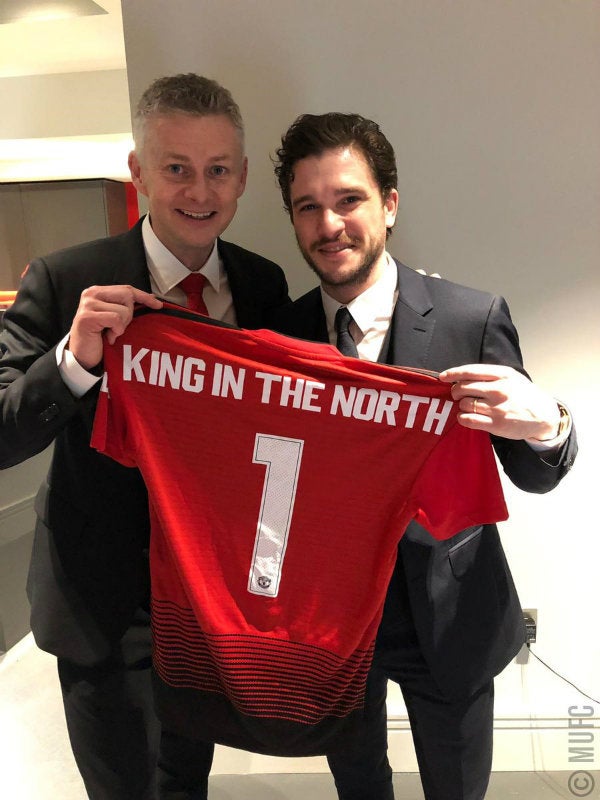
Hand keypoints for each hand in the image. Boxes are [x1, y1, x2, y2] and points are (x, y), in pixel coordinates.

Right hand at [68, 285, 162, 369]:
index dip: (144, 296)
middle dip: (130, 314)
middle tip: (119, 327)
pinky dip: (116, 330)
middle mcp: (91, 294)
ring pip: (123, 310)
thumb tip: (152, 298)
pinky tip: (109, 337)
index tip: (158, 305)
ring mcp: (87, 304)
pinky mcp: (87, 317)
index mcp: (98, 291)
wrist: (83, 356)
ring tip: (110, 333)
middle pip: (127, 295)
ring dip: (121, 326)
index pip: (126, 289)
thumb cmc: (100, 337)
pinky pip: (115, 319)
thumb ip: (127, 306)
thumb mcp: (115, 318)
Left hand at [438, 364, 560, 440]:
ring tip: (467, 406)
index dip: (453, 373)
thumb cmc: (524, 394)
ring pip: (464, 404)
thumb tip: (462, 376)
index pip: (470, 371)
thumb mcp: (512, 377)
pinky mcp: (496, 424)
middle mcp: (499, 389)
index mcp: (502, 374)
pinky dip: (462, 418)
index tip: (443, 377)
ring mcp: (497, 408)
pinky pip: (468, 419)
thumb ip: (490, 375)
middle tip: (457, 394)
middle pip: (463, 387)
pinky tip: (466, 416)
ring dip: (460, 405)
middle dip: (455, 391)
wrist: (544, 415)